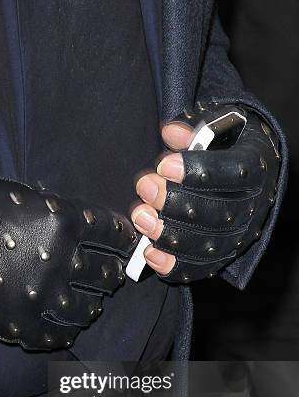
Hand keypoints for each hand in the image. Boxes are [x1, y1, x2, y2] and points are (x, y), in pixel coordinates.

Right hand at [0, 176, 136, 349]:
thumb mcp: (24, 197)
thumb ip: (57, 211)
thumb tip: (80, 222)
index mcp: (66, 224)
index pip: (112, 234)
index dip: (125, 240)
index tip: (129, 245)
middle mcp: (64, 262)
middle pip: (106, 273)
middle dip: (113, 274)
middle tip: (113, 275)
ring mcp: (47, 297)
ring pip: (88, 308)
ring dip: (94, 304)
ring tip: (94, 304)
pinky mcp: (27, 325)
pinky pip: (59, 334)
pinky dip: (68, 330)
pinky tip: (70, 326)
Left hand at [131, 102, 279, 282]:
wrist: (243, 177)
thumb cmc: (225, 147)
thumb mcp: (217, 127)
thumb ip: (194, 128)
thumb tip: (171, 133)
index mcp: (256, 169)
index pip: (233, 173)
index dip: (197, 171)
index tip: (163, 165)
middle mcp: (252, 208)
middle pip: (218, 213)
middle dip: (175, 202)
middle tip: (144, 187)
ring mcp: (237, 237)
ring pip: (206, 245)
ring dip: (168, 234)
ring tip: (141, 217)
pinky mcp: (219, 258)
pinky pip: (197, 269)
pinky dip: (171, 265)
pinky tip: (148, 252)